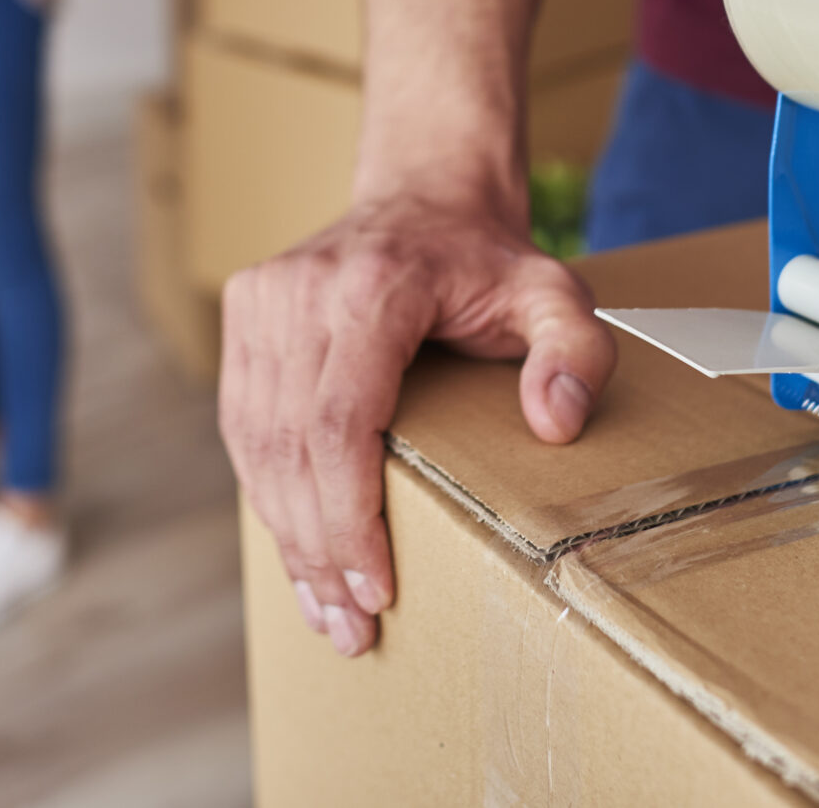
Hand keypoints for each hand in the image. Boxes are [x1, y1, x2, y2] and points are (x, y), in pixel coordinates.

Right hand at [217, 192, 615, 657]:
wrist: (425, 192)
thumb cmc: (488, 259)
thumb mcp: (556, 294)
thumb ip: (576, 353)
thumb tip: (554, 423)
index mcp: (371, 288)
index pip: (340, 422)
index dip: (350, 516)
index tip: (378, 587)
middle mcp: (299, 291)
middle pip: (291, 446)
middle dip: (319, 549)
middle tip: (352, 626)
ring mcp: (261, 301)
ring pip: (257, 444)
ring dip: (287, 536)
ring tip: (325, 610)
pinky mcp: (242, 316)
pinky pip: (243, 425)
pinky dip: (267, 496)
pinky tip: (297, 551)